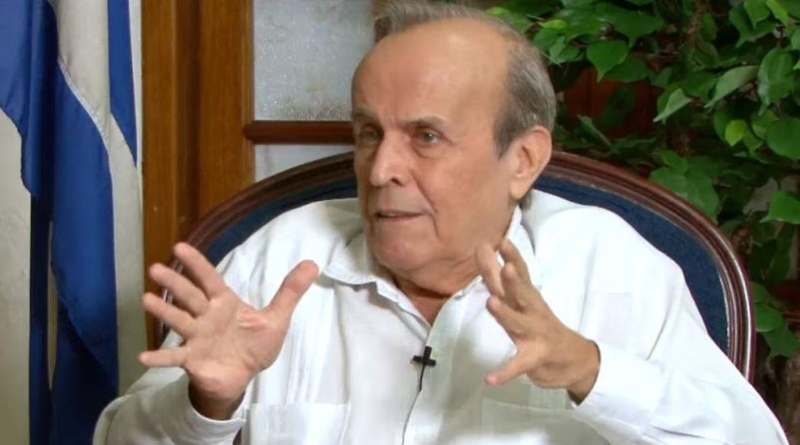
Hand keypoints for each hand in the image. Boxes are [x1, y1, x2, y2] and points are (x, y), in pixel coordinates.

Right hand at [140, 243, 318, 418]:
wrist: (244, 376)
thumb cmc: (255, 344)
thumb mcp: (276, 318)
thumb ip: (290, 292)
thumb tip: (313, 263)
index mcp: (225, 303)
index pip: (209, 278)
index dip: (196, 263)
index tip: (179, 247)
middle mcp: (206, 316)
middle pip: (189, 296)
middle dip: (174, 283)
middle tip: (155, 268)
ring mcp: (197, 337)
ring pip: (179, 321)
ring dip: (163, 312)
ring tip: (145, 299)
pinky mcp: (192, 359)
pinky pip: (174, 357)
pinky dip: (159, 357)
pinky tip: (143, 356)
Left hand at [476, 240, 598, 401]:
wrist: (575, 360)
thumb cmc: (540, 324)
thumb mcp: (520, 300)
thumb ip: (499, 277)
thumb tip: (483, 248)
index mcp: (528, 298)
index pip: (520, 274)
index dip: (512, 258)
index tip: (501, 240)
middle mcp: (532, 312)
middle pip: (523, 294)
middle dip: (515, 281)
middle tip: (505, 267)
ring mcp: (535, 335)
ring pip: (519, 324)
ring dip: (506, 315)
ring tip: (492, 304)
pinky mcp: (536, 358)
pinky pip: (518, 365)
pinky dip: (505, 372)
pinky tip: (490, 379)